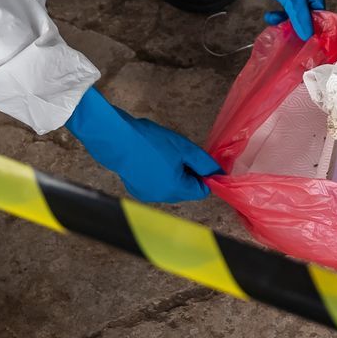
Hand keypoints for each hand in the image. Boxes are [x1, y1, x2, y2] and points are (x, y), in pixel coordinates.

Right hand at [66, 88, 221, 203]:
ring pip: (171, 187)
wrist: (117, 140)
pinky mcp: (137, 189)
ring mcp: (147, 195)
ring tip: (164, 154)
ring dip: (174, 174)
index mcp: (175, 189)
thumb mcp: (184, 149)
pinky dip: (159, 175)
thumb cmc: (150, 142)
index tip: (201, 161)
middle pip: (186, 189)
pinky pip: (156, 185)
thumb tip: (218, 172)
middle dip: (188, 173)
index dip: (205, 175)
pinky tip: (152, 159)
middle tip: (181, 153)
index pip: (201, 191)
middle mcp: (161, 197)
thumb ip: (204, 163)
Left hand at [219, 0, 324, 38]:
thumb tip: (308, 36)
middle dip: (294, 24)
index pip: (319, 15)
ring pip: (294, 14)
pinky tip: (269, 16)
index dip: (311, 27)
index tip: (301, 39)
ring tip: (272, 20)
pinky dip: (278, 15)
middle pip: (306, 16)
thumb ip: (300, 18)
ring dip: (284, 20)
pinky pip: (286, 10)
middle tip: (283, 32)